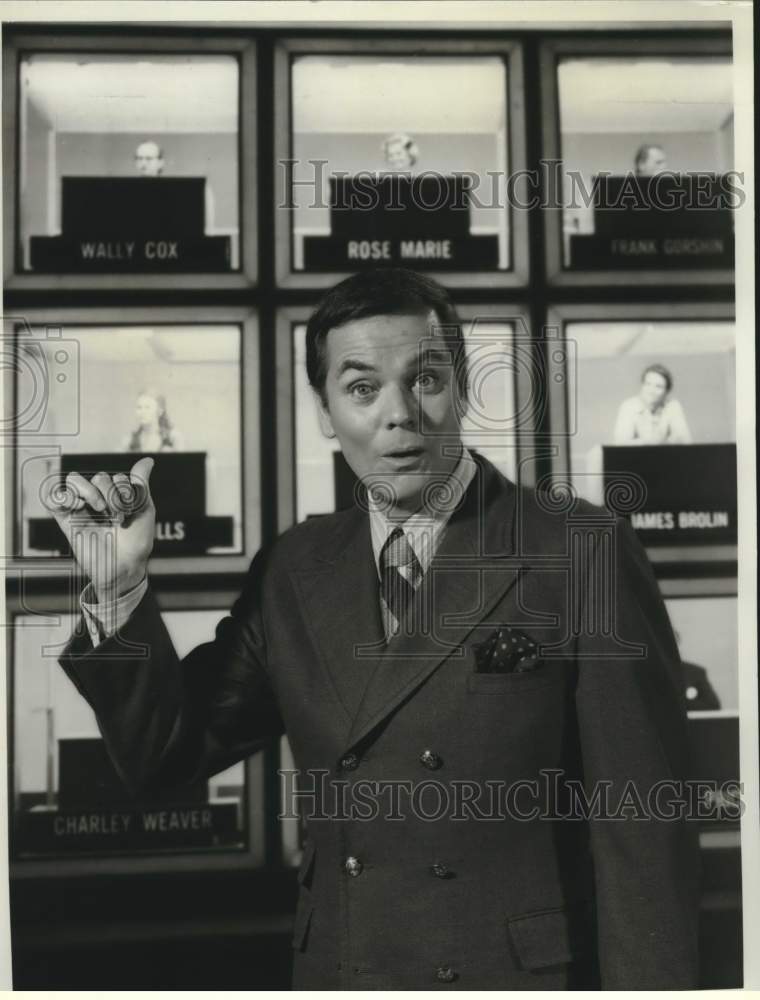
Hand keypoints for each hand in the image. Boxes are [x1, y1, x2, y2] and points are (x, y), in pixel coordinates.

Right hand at [44, 456, 155, 600]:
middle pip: (99, 476)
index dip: (125, 490)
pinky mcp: (67, 520)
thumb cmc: (136, 541)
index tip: (131, 511)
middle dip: (111, 494)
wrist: (123, 567)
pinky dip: (62, 495)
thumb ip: (141, 484)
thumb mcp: (144, 510)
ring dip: (89, 490)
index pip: (117, 477)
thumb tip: (148, 460)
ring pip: (75, 480)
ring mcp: (82, 509)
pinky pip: (53, 498)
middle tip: (117, 516)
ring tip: (98, 509)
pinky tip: (76, 505)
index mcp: (117, 496)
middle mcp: (99, 499)